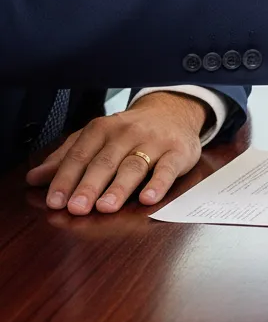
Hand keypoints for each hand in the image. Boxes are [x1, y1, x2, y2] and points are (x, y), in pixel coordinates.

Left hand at [25, 92, 207, 213]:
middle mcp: (128, 132)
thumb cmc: (130, 132)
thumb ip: (67, 158)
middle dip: (90, 185)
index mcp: (103, 129)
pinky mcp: (178, 152)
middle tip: (77, 208)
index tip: (55, 200)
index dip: (66, 178)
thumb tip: (34, 179)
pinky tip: (149, 198)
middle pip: (106, 161)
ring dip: (120, 187)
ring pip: (134, 165)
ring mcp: (155, 142)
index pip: (80, 155)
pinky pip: (168, 169)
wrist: (173, 113)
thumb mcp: (96, 139)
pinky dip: (158, 184)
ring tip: (106, 206)